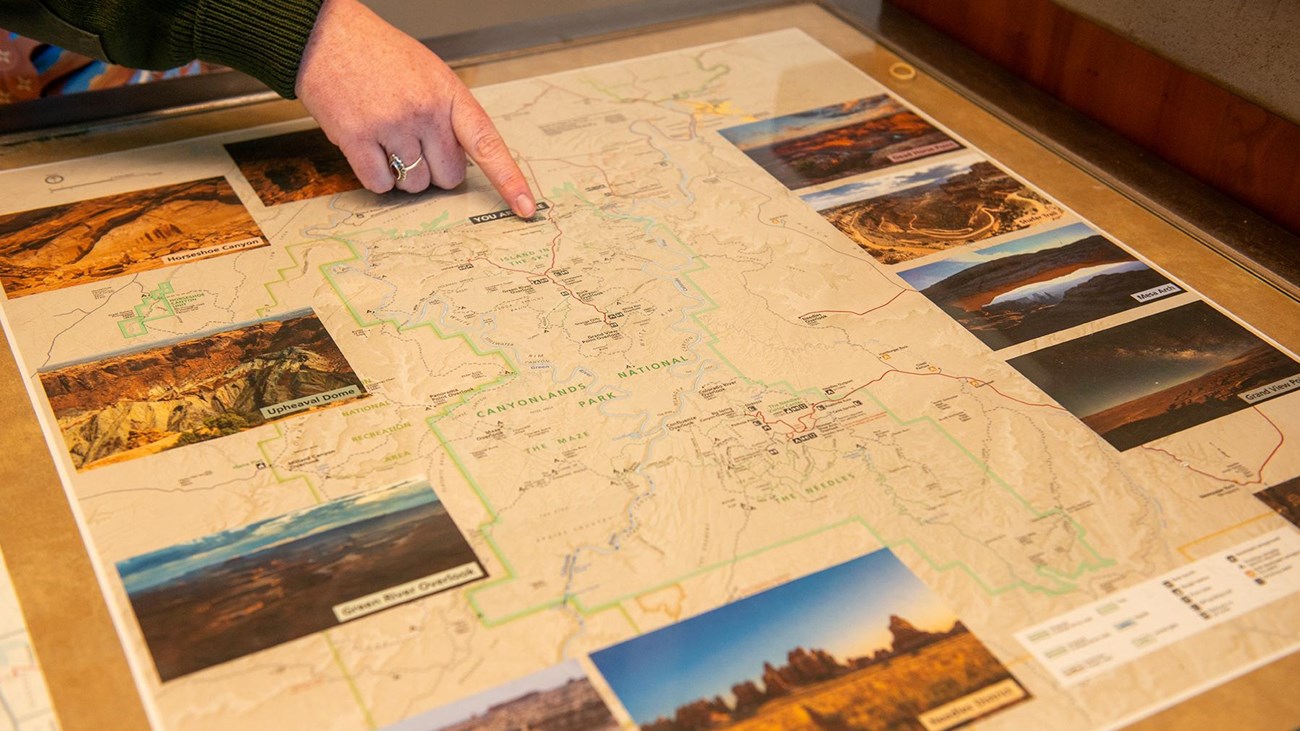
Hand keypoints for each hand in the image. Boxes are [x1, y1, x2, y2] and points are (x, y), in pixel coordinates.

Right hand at [295, 0, 535, 215]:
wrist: (328, 37)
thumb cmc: (380, 56)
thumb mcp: (430, 74)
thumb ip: (450, 114)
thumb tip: (461, 161)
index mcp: (449, 95)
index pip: (488, 144)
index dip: (509, 180)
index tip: (526, 207)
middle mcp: (425, 111)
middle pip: (449, 177)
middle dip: (435, 170)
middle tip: (415, 144)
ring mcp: (392, 125)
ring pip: (415, 185)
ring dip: (403, 174)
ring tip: (388, 139)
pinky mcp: (358, 139)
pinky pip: (381, 184)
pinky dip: (377, 176)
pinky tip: (369, 148)